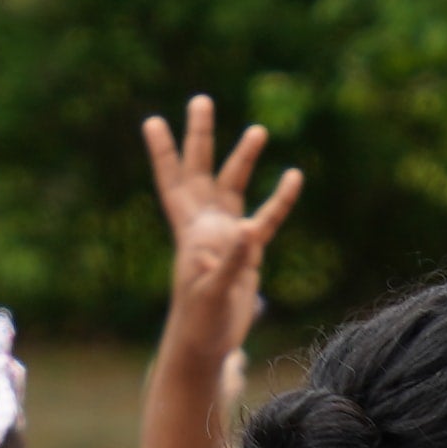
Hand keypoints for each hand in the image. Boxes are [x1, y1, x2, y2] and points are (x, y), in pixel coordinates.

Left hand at [148, 99, 301, 346]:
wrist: (206, 346)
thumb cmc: (198, 322)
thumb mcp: (211, 291)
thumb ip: (232, 260)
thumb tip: (252, 230)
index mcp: (188, 231)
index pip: (172, 182)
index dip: (163, 153)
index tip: (152, 120)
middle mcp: (205, 225)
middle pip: (200, 171)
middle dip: (199, 137)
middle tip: (200, 100)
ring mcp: (227, 236)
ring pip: (233, 188)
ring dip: (243, 159)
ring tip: (257, 130)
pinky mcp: (249, 253)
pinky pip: (268, 219)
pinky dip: (280, 200)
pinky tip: (294, 177)